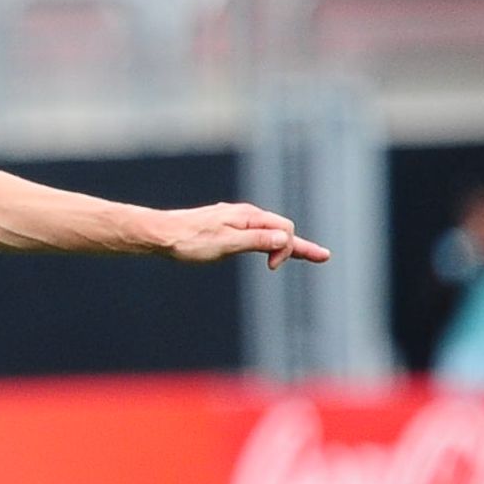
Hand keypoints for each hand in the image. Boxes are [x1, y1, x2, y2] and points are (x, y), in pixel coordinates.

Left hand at [164, 204, 329, 270]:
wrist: (160, 235)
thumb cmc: (190, 242)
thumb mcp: (225, 244)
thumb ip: (256, 241)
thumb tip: (285, 237)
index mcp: (248, 217)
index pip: (284, 228)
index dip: (288, 248)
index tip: (272, 267)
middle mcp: (245, 215)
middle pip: (281, 228)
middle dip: (296, 245)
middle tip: (322, 257)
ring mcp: (235, 220)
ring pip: (268, 231)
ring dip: (285, 243)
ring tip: (306, 253)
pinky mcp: (225, 227)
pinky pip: (254, 233)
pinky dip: (268, 241)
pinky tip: (269, 246)